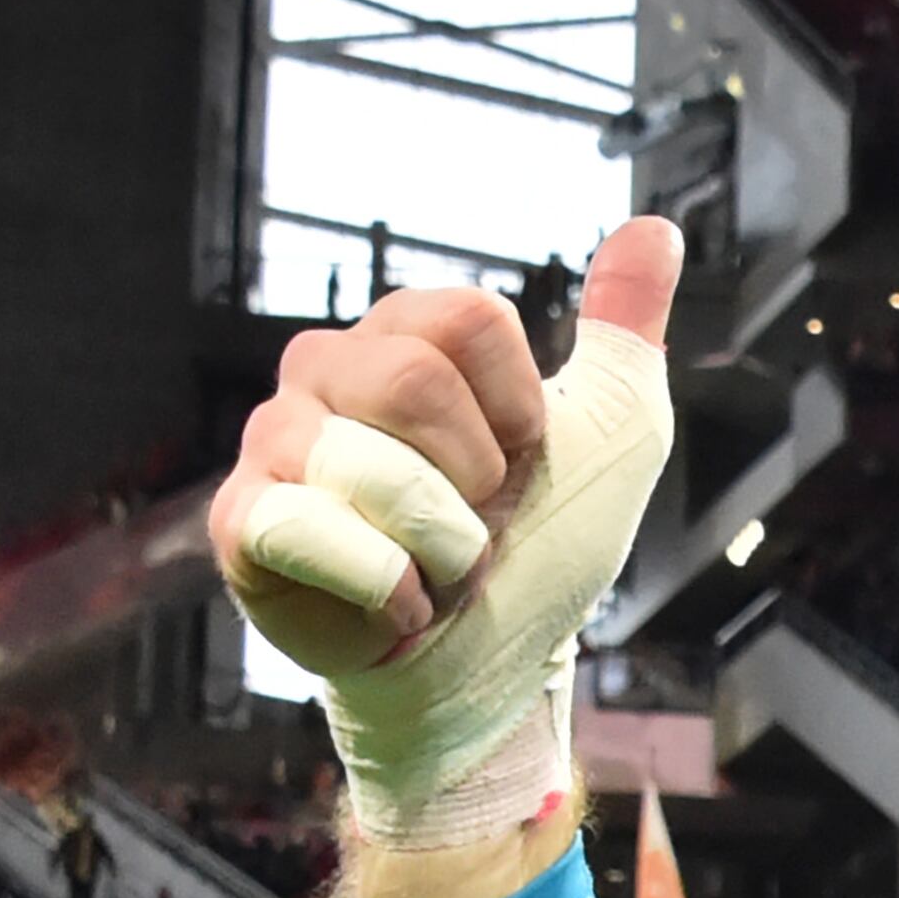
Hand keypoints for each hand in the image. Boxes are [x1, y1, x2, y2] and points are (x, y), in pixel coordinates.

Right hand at [210, 220, 682, 845]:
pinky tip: (394, 603)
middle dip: (477, 481)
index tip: (520, 462)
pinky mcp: (242, 525)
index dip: (521, 412)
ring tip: (434, 564)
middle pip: (412, 381)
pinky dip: (388, 588)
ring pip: (372, 466)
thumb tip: (656, 230)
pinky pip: (316, 533)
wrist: (498, 667)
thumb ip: (625, 330)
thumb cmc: (543, 546)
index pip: (469, 318)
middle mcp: (324, 368)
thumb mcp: (613, 433)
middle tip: (475, 520)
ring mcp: (274, 443)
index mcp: (405, 332)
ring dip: (441, 544)